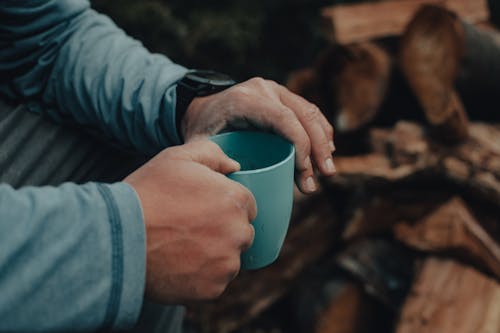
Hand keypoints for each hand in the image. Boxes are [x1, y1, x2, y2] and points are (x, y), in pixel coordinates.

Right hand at [124, 140, 255, 302]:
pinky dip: (200, 277)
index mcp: (235, 200)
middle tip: (189, 228)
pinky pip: (214, 283)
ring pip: (229, 260)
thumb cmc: (147, 194)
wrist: (117, 238)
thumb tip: (235, 166)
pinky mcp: (212, 289)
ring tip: (180, 248)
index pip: (246, 205)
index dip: (224, 205)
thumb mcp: (177, 158)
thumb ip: (212, 155)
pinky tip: (177, 266)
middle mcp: (238, 233)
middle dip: (223, 231)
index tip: (203, 209)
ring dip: (213, 256)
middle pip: (241, 234)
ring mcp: (226, 264)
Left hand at [181, 77, 335, 193]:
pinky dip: (320, 132)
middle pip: (303, 116)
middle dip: (318, 148)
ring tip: (327, 170)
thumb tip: (242, 186)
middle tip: (325, 176)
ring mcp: (275, 90)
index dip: (301, 145)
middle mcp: (264, 90)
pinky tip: (327, 151)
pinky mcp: (283, 96)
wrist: (201, 108)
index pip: (284, 119)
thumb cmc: (202, 130)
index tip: (305, 172)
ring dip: (323, 141)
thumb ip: (217, 163)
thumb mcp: (201, 146)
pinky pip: (308, 112)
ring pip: (310, 112)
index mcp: (245, 100)